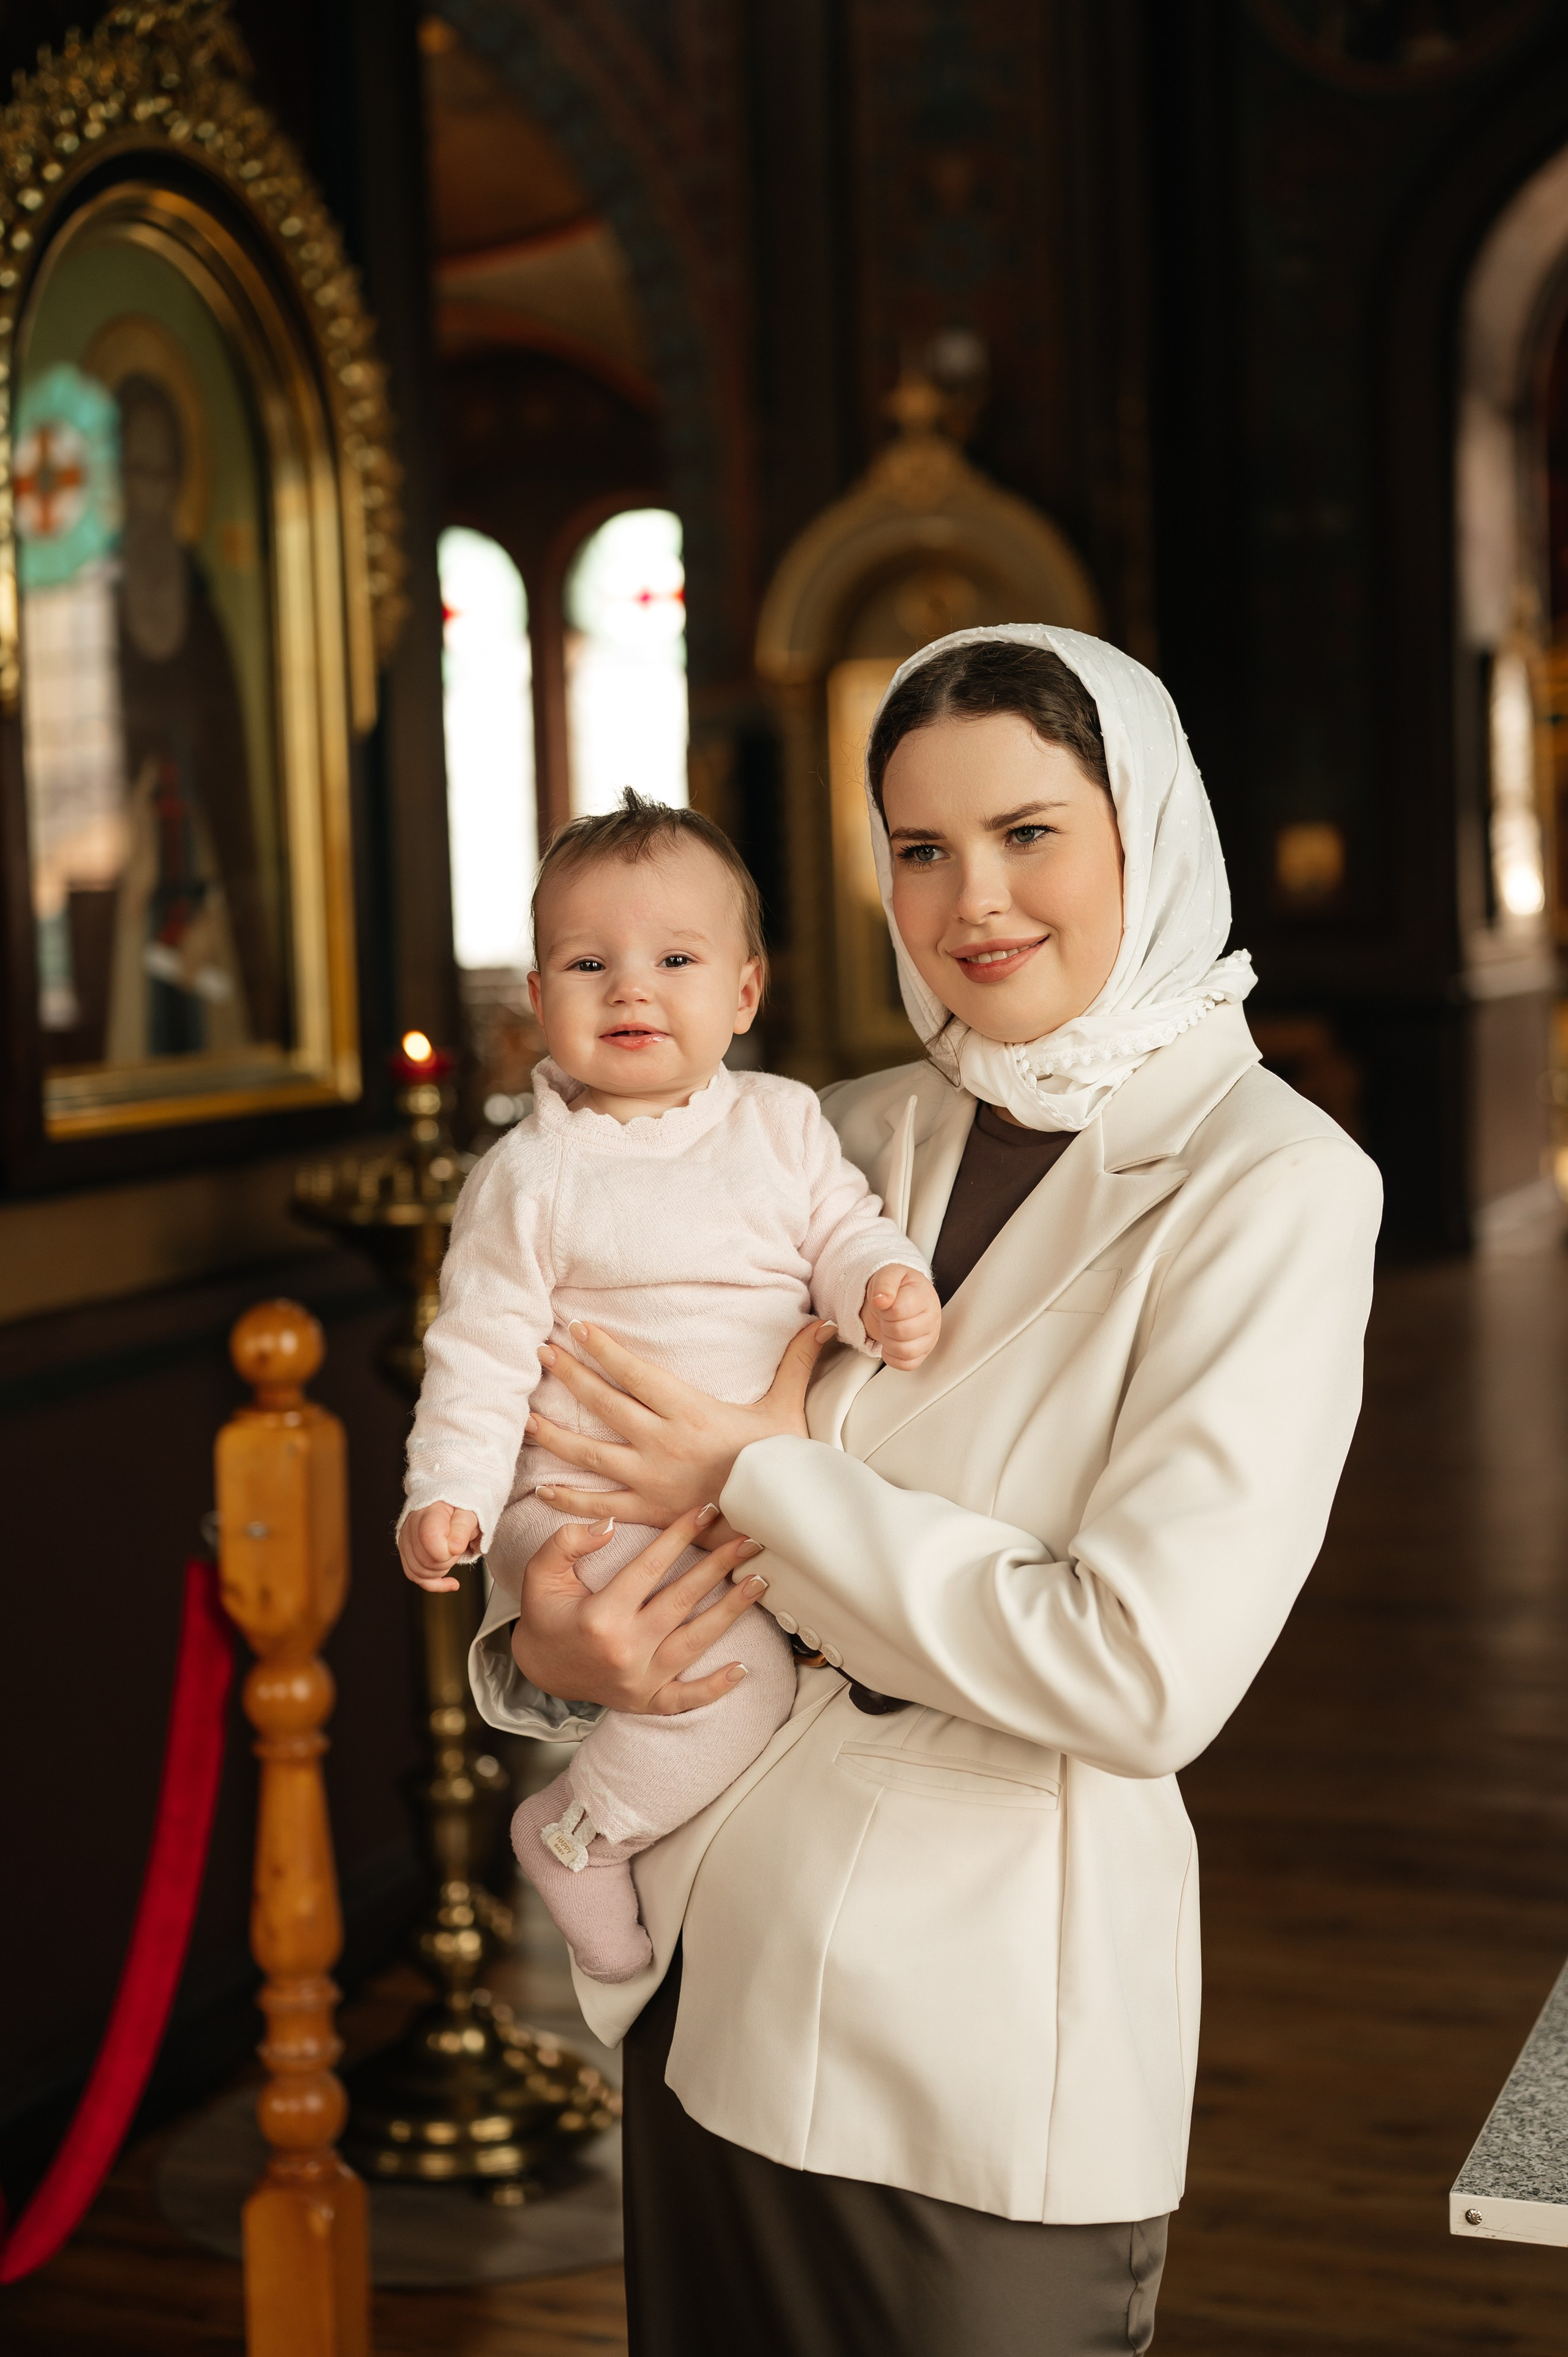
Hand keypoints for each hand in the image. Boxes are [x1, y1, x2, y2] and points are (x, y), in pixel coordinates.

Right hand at [399, 1501, 479, 1592]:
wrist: (451, 1504)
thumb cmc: (460, 1507)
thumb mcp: (470, 1513)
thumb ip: (462, 1528)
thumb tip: (454, 1547)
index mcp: (430, 1512)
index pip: (428, 1538)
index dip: (446, 1552)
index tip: (458, 1547)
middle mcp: (413, 1525)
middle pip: (424, 1560)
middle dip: (447, 1561)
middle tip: (458, 1548)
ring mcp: (407, 1539)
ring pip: (418, 1571)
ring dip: (441, 1571)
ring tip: (452, 1556)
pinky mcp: (407, 1552)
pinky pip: (414, 1576)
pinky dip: (435, 1583)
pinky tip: (450, 1582)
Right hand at [512, 1504, 770, 1713]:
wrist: (539, 1669)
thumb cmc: (545, 1614)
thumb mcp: (541, 1573)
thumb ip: (567, 1543)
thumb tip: (608, 1525)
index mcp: (600, 1617)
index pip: (649, 1569)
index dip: (679, 1536)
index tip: (706, 1510)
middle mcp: (624, 1651)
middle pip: (681, 1602)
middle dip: (719, 1566)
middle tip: (750, 1540)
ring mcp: (638, 1681)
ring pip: (694, 1643)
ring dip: (730, 1612)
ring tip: (759, 1582)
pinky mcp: (646, 1702)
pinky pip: (687, 1698)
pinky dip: (715, 1687)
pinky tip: (743, 1668)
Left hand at [526, 1316, 834, 1527]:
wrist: (783, 1521)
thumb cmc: (782, 1464)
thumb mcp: (788, 1408)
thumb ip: (796, 1362)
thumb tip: (822, 1323)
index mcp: (690, 1412)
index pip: (636, 1373)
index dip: (605, 1349)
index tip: (577, 1328)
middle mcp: (663, 1443)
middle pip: (605, 1404)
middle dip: (570, 1376)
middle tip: (540, 1352)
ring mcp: (651, 1479)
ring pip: (591, 1453)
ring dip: (555, 1434)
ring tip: (525, 1416)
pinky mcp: (649, 1512)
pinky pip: (601, 1505)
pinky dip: (570, 1499)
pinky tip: (544, 1488)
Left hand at [861, 1265, 941, 1369]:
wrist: (899, 1297)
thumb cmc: (896, 1287)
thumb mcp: (887, 1275)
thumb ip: (884, 1284)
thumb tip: (882, 1300)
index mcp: (924, 1295)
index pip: (899, 1310)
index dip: (885, 1309)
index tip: (884, 1303)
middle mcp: (932, 1317)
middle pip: (901, 1332)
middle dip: (885, 1324)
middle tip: (886, 1316)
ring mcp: (930, 1338)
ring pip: (906, 1352)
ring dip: (888, 1342)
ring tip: (889, 1329)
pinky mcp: (923, 1353)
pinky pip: (907, 1365)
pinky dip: (893, 1357)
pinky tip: (891, 1342)